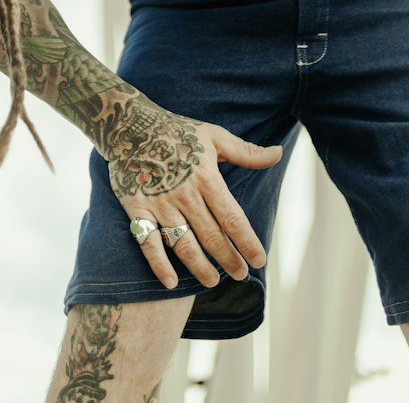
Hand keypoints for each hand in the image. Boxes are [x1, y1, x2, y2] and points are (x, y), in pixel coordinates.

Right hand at [106, 107, 283, 290]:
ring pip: (184, 245)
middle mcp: (184, 195)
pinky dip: (159, 265)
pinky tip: (171, 283)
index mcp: (206, 177)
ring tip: (213, 282)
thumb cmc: (177, 131)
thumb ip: (245, 152)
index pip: (232, 218)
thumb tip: (277, 154)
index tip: (259, 260)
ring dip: (200, 267)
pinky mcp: (137, 209)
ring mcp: (160, 204)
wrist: (130, 125)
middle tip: (241, 274)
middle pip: (211, 236)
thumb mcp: (214, 136)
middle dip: (229, 259)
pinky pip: (148, 243)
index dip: (247, 242)